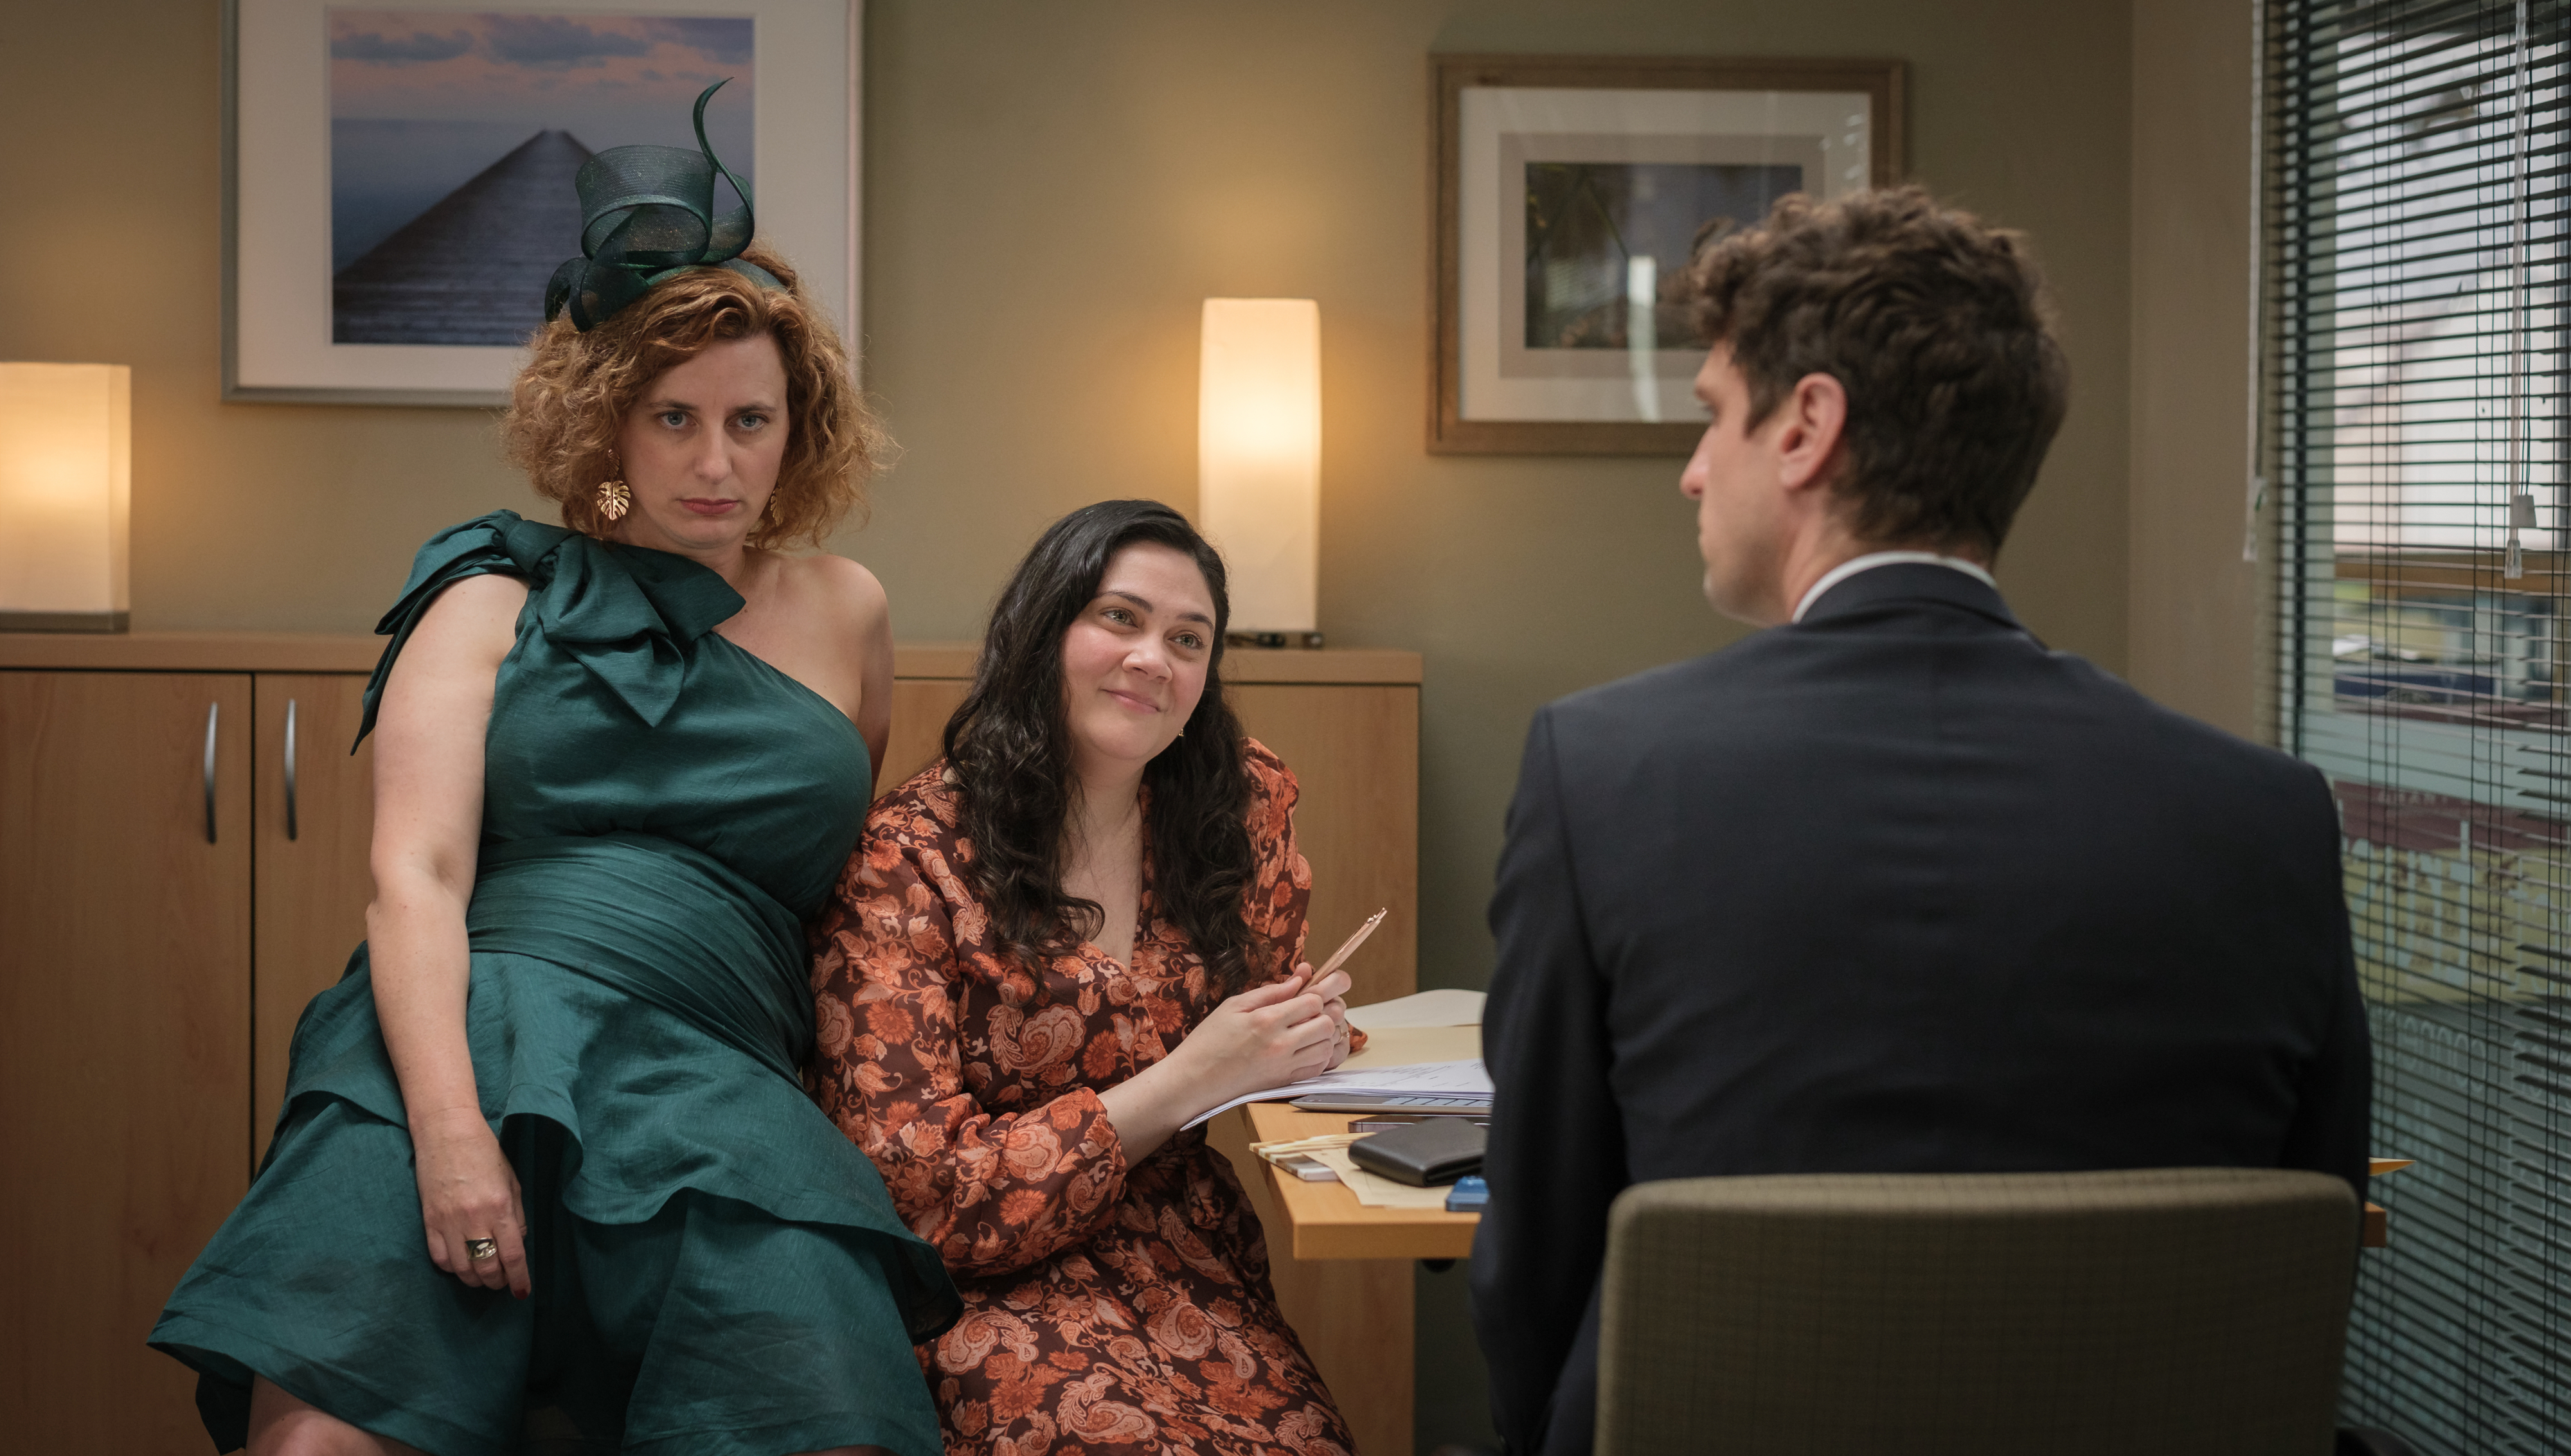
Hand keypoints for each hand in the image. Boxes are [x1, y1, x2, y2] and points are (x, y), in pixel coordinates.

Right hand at [410, 1107, 529, 1297]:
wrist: (446, 1132)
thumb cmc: (485, 1152)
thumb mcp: (512, 1181)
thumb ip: (517, 1216)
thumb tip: (517, 1245)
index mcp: (500, 1207)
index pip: (512, 1256)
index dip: (519, 1279)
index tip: (522, 1292)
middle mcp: (474, 1218)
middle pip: (486, 1268)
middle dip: (498, 1282)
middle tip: (503, 1282)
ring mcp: (448, 1221)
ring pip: (462, 1269)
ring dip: (475, 1280)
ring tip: (484, 1277)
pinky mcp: (429, 1221)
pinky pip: (439, 1258)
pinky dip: (452, 1268)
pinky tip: (462, 1264)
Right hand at [1173, 966, 1353, 1107]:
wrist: (1194, 1080)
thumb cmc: (1209, 1040)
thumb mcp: (1234, 1006)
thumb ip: (1271, 992)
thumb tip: (1300, 979)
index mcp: (1266, 1020)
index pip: (1312, 1001)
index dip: (1316, 992)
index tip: (1309, 991)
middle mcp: (1280, 1044)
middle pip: (1326, 1023)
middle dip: (1324, 1012)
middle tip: (1312, 1009)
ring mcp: (1285, 1066)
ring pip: (1327, 1046)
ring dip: (1324, 1034)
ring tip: (1309, 1027)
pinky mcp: (1285, 1082)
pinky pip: (1318, 1067)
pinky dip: (1320, 1054)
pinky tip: (1307, 1046)